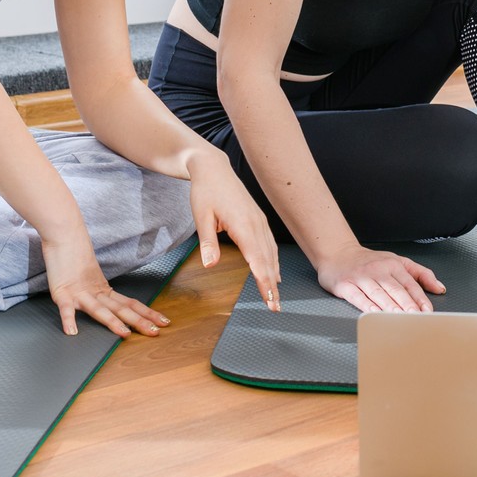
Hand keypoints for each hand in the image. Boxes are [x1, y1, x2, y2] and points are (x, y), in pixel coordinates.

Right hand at [43, 230, 169, 337]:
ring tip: (124, 334)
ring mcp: (79, 293)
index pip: (130, 304)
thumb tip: (110, 304)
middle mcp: (95, 292)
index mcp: (104, 290)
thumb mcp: (90, 277)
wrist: (64, 234)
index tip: (164, 321)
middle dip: (138, 321)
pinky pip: (65, 308)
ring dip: (112, 322)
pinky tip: (72, 331)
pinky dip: (68, 320)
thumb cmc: (75, 255)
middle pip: (120, 309)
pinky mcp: (62, 293)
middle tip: (155, 331)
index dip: (146, 313)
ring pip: (98, 309)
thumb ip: (99, 291)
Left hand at [188, 153, 280, 309]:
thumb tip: (210, 265)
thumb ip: (208, 241)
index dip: (263, 280)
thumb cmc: (205, 192)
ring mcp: (259, 221)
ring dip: (274, 275)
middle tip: (275, 307)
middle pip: (267, 260)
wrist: (214, 169)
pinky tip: (274, 273)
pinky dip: (273, 261)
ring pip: (271, 253)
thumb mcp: (200, 216)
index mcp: (242, 224)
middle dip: (271, 285)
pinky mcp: (259, 220)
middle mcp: (256, 224)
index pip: (256, 258)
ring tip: (275, 296)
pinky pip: (269, 245)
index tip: (269, 298)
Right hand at [315, 244, 445, 312]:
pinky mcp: (345, 285)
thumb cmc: (369, 261)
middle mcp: (378, 270)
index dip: (420, 298)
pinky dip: (367, 306)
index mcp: (393, 265)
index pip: (410, 284)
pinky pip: (358, 297)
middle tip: (416, 318)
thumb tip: (439, 288)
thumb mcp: (398, 261)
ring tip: (399, 318)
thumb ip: (420, 274)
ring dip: (390, 307)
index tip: (427, 311)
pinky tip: (375, 314)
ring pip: (378, 294)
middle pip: (396, 290)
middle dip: (407, 305)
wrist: (338, 253)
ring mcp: (361, 278)